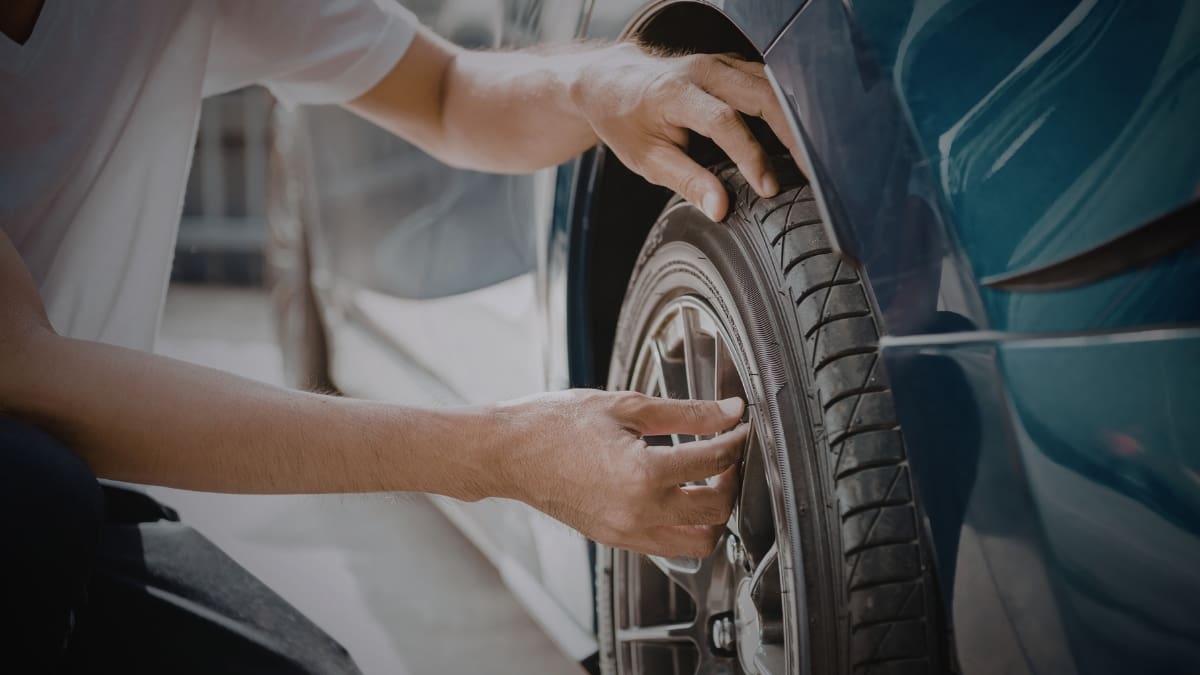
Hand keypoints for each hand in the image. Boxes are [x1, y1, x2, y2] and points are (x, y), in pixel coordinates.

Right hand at [494, 389, 747, 557]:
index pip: (714, 461)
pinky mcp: (616, 540)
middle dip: (732, 480)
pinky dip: (685, 527)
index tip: (740, 426)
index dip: (735, 439)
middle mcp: (639, 512)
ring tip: (709, 482)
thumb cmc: (554, 424)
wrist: (508, 452)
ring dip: (715, 515)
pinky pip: (668, 547)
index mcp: (643, 474)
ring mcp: (627, 532)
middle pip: (717, 510)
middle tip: (728, 455)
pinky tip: (680, 497)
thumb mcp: (626, 406)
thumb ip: (686, 413)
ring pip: (699, 543)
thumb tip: (729, 411)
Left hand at [570, 42, 799, 221]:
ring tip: (810, 159)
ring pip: (772, 85)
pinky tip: (797, 137)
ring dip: (794, 121)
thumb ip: (686, 182)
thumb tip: (720, 209)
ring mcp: (720, 63)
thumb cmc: (626, 121)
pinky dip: (786, 108)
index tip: (768, 188)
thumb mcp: (647, 159)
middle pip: (761, 95)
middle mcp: (703, 71)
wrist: (612, 81)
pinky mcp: (731, 65)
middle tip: (809, 174)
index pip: (724, 122)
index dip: (750, 156)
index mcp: (675, 93)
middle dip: (790, 136)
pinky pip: (768, 82)